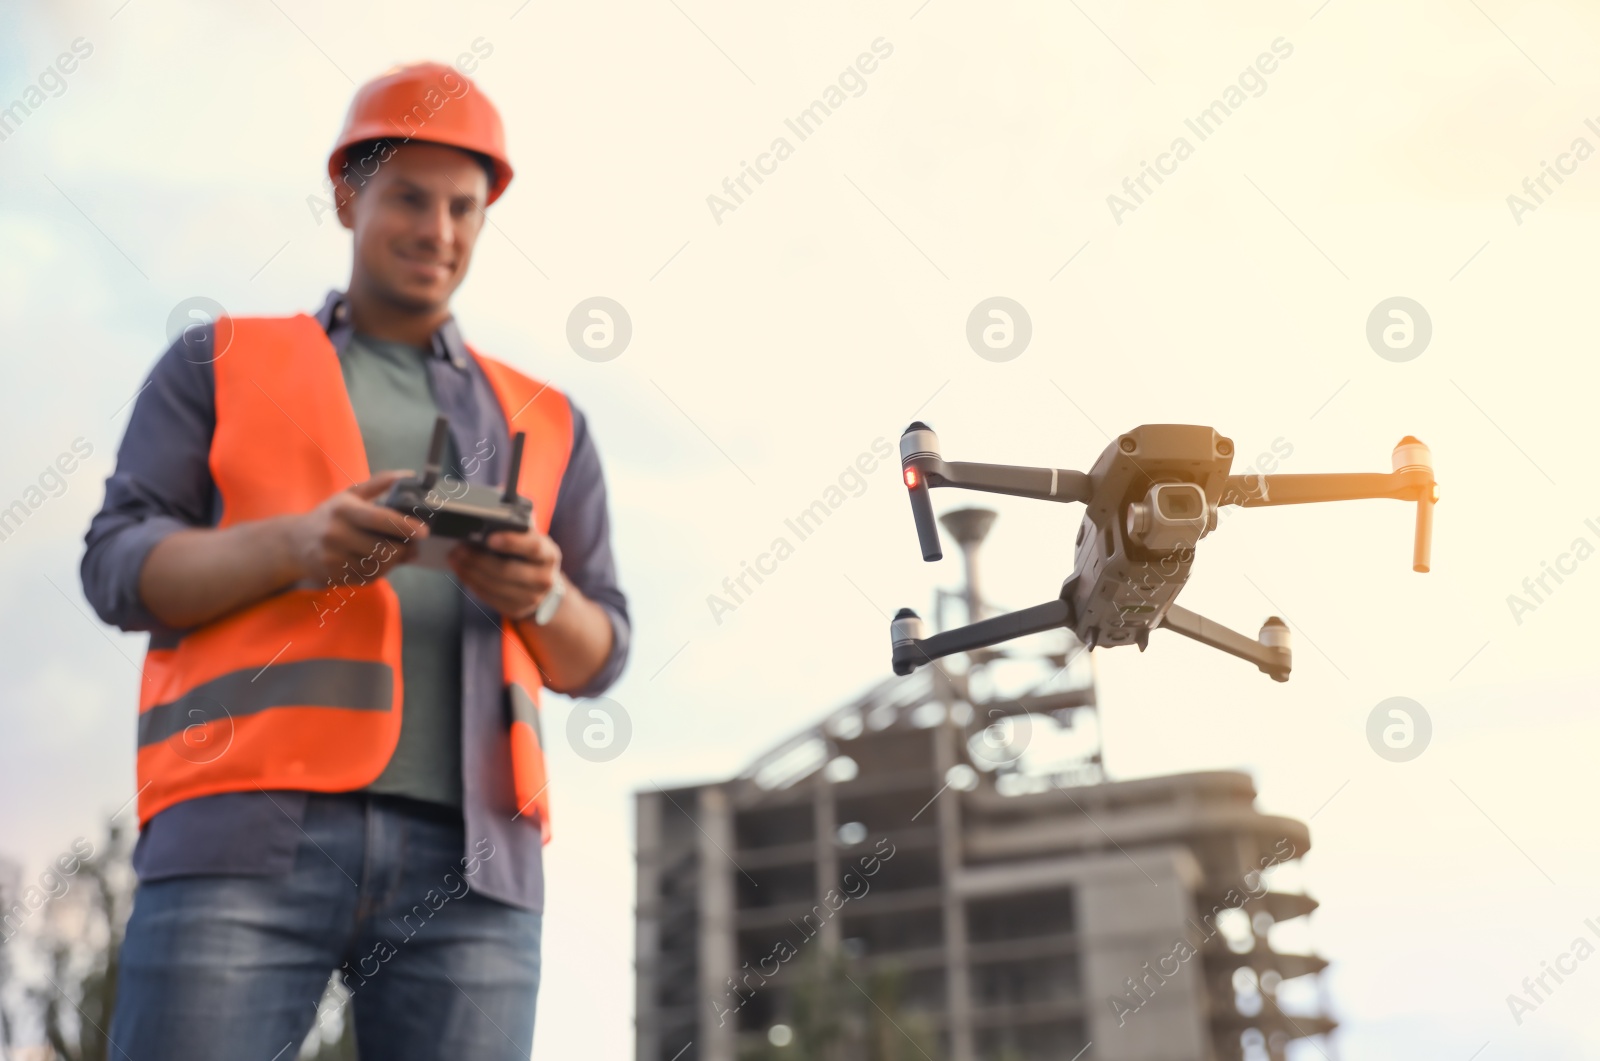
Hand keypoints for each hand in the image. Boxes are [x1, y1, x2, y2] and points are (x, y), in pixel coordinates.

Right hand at [285, 470, 428, 584]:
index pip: (379, 519)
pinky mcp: (334, 576)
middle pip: (383, 548)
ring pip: (378, 566)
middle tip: (412, 544)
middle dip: (403, 548)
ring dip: (394, 561)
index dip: (404, 526)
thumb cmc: (330, 515)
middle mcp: (336, 534)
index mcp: (343, 509)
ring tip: (397, 552)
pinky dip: (380, 571)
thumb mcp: (350, 494)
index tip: (424, 532)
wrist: (294, 543)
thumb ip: (379, 484)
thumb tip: (409, 476)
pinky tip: (379, 562)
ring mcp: (333, 558)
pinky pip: (368, 578)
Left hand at [447, 527, 560, 620]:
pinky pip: (489, 597)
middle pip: (507, 570)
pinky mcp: (517, 609)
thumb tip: (483, 525)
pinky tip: (462, 572)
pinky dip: (472, 583)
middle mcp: (544, 578)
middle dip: (479, 559)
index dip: (512, 542)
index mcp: (549, 554)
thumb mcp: (529, 539)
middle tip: (459, 549)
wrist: (540, 582)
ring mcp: (532, 597)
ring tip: (455, 559)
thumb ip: (514, 531)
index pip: (533, 547)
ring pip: (494, 586)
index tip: (490, 538)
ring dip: (470, 572)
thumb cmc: (528, 554)